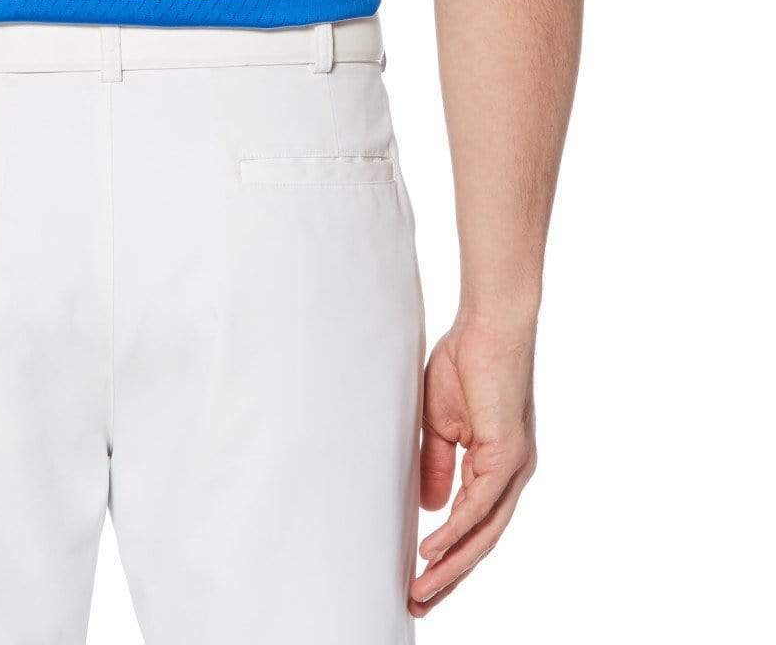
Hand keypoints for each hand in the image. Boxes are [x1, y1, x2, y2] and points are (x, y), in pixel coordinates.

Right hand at [410, 317, 537, 616]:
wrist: (489, 326)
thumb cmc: (466, 363)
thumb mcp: (441, 424)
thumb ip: (438, 466)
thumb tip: (430, 509)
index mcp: (496, 468)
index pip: (473, 526)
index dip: (447, 557)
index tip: (418, 582)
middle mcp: (511, 477)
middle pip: (480, 542)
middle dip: (448, 577)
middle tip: (416, 604)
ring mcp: (514, 468)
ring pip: (483, 534)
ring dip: (451, 566)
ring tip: (420, 590)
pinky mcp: (508, 455)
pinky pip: (481, 505)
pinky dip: (456, 531)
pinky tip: (432, 549)